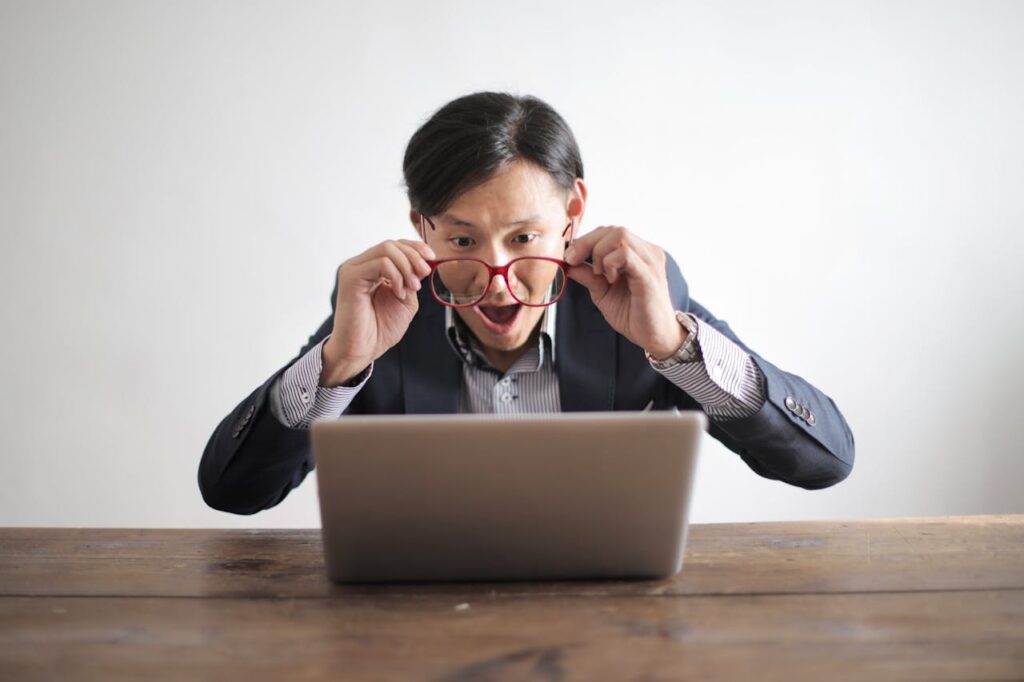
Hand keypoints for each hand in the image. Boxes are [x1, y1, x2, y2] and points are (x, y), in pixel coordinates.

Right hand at [321, 239, 434, 385]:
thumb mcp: (406, 300)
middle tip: (424, 274)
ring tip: (411, 288)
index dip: (415, 247)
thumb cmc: (380, 329)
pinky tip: (398, 293)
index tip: (432, 258)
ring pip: (387, 249)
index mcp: (373, 268)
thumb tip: (423, 263)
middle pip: (392, 244)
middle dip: (414, 256)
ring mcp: (354, 269)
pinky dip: (396, 276)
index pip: (395, 245)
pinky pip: (380, 264)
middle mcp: (361, 265)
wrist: (364, 349)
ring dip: (407, 267)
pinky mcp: (351, 277)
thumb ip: (412, 279)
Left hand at [564, 226, 684, 358]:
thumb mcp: (602, 293)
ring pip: (620, 236)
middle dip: (587, 243)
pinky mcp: (649, 275)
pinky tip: (609, 279)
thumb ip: (588, 276)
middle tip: (574, 261)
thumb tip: (568, 264)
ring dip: (600, 253)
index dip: (586, 240)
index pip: (610, 232)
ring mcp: (650, 261)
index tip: (569, 257)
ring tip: (599, 274)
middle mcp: (647, 252)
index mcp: (638, 253)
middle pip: (614, 230)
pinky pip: (626, 255)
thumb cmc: (633, 314)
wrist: (655, 337)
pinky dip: (610, 263)